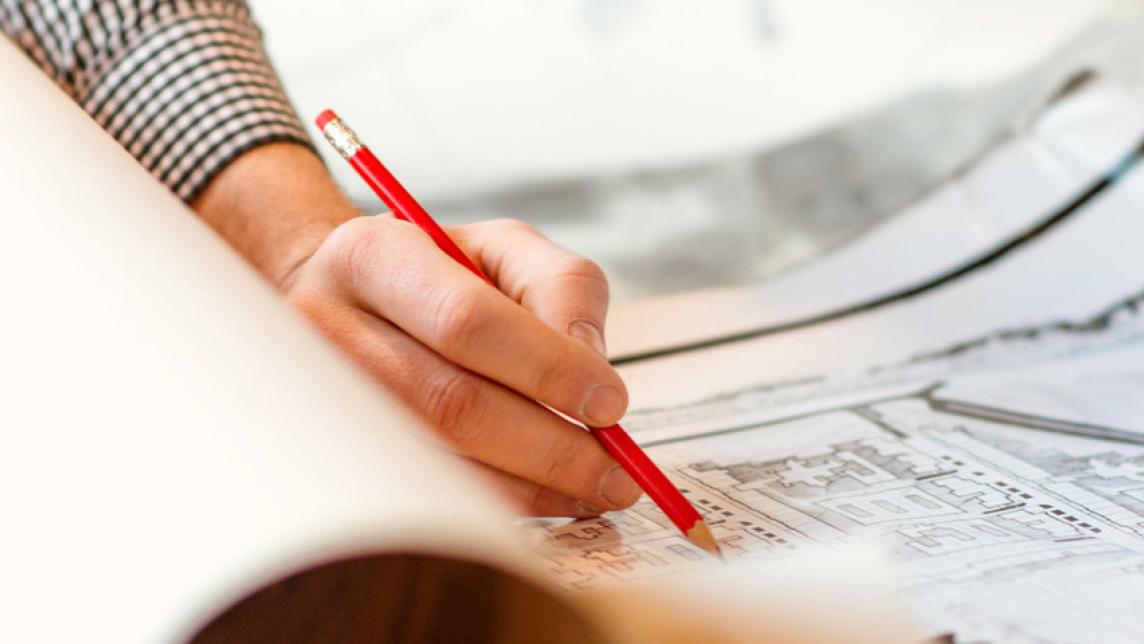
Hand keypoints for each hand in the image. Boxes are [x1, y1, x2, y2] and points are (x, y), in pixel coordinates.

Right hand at [284, 214, 642, 516]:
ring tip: (595, 488)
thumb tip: (591, 363)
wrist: (353, 304)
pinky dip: (500, 502)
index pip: (464, 320)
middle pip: (451, 402)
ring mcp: (323, 401)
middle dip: (549, 446)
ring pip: (438, 460)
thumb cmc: (441, 275)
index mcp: (374, 256)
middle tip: (616, 472)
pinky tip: (547, 497)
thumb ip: (561, 286)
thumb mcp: (506, 249)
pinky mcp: (337, 454)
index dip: (546, 368)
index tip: (611, 404)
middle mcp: (330, 328)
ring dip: (531, 486)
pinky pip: (427, 491)